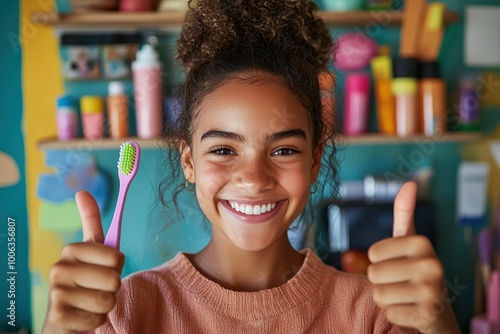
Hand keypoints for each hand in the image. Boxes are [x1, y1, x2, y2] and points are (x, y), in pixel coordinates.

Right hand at [43, 191, 124, 333]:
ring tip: (90, 303)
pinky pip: (98, 318)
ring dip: (106, 306)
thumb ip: (90, 221)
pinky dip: (97, 320)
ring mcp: (56, 292)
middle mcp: (59, 268)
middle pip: (114, 280)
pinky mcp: (58, 316)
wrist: (63, 318)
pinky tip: (83, 316)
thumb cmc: (84, 281)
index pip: (117, 257)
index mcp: (72, 250)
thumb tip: (82, 191)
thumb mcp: (90, 250)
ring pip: (107, 300)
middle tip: (96, 289)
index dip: (117, 267)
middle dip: (112, 289)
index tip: (103, 268)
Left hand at [367, 182, 459, 333]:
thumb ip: (405, 214)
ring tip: (404, 296)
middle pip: (374, 275)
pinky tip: (410, 310)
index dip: (379, 261)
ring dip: (386, 299)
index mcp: (422, 244)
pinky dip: (395, 314)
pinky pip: (389, 313)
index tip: (397, 264)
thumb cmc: (417, 271)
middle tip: (400, 283)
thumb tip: (409, 183)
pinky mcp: (428, 316)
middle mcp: (432, 265)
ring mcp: (432, 292)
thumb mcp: (410, 242)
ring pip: (379, 295)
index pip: (373, 254)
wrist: (438, 309)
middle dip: (381, 282)